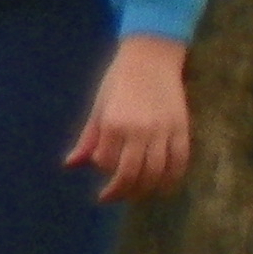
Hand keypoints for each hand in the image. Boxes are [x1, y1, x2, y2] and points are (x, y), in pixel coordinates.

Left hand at [68, 34, 193, 199]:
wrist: (151, 58)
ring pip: (156, 173)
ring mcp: (163, 131)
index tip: (103, 171)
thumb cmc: (118, 80)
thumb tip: (70, 164)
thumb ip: (88, 138)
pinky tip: (163, 184)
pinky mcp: (182, 129)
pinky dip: (172, 178)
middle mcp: (138, 130)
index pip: (105, 162)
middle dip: (122, 192)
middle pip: (131, 174)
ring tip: (137, 192)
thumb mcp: (98, 107)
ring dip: (146, 189)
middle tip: (115, 196)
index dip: (103, 170)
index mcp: (113, 124)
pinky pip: (179, 162)